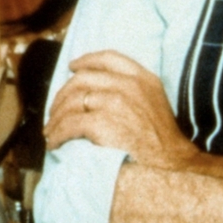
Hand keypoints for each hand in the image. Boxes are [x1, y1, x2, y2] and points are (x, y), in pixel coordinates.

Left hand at [43, 50, 197, 166]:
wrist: (170, 163)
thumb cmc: (162, 139)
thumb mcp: (154, 102)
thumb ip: (134, 90)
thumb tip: (101, 92)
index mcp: (142, 78)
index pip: (108, 59)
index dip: (86, 61)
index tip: (72, 67)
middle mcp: (128, 85)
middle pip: (83, 79)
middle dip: (63, 94)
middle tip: (56, 109)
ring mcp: (115, 102)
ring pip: (72, 102)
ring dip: (57, 117)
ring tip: (51, 130)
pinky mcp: (102, 123)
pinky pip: (69, 124)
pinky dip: (58, 134)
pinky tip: (55, 142)